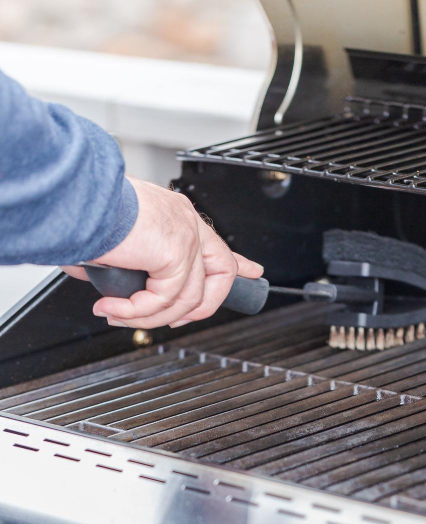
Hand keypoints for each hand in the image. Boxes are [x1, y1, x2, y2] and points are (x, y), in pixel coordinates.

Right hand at [62, 177, 262, 328]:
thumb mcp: (110, 243)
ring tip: (115, 314)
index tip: (253, 273)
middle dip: (201, 308)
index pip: (217, 244)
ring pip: (186, 299)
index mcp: (175, 215)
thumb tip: (105, 289)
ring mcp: (185, 237)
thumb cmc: (81, 211)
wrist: (72, 198)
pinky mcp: (176, 253)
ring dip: (148, 316)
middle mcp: (185, 222)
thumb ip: (119, 267)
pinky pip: (163, 300)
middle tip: (172, 322)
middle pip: (221, 274)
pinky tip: (112, 307)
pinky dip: (135, 311)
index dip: (238, 264)